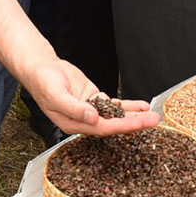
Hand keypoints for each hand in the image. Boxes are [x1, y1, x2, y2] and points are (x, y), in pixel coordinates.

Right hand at [17, 53, 160, 135]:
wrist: (42, 68)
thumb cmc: (44, 83)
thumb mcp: (57, 96)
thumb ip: (75, 108)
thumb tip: (93, 117)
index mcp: (74, 124)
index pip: (102, 128)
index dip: (120, 126)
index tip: (137, 124)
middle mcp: (85, 120)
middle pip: (113, 124)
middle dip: (134, 123)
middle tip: (153, 121)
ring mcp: (91, 110)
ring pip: (116, 115)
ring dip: (134, 116)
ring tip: (153, 116)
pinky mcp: (95, 99)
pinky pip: (114, 105)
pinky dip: (128, 106)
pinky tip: (141, 106)